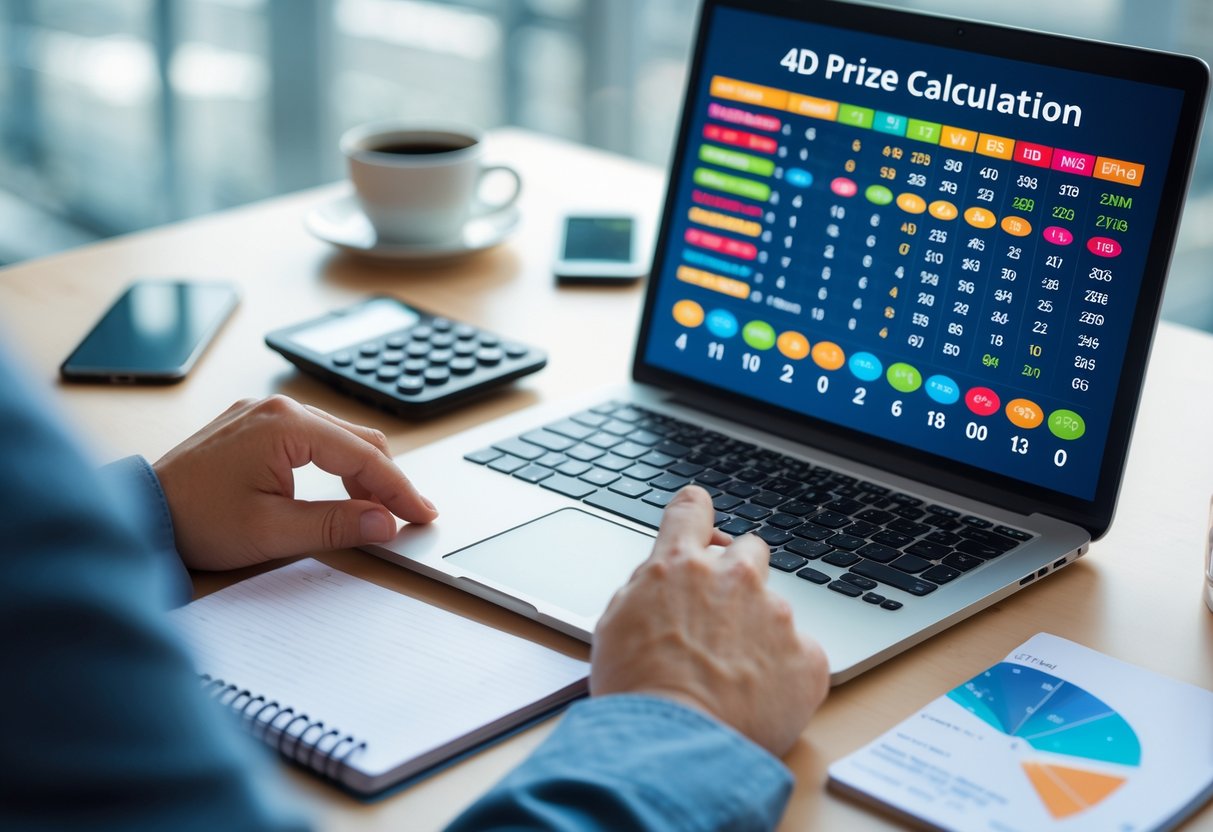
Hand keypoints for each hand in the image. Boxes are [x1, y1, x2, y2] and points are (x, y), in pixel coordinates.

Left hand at [153, 396, 436, 570]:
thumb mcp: (273, 531)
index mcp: (285, 425)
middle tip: (408, 516)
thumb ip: (336, 525)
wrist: (141, 513)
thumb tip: (385, 523)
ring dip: (363, 472)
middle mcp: (277, 409)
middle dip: (386, 479)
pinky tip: (342, 491)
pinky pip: (313, 438)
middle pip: (357, 439)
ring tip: (376, 511)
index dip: (399, 489)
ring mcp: (264, 414)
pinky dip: (336, 464)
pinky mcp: (254, 426)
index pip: (364, 455)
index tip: (423, 514)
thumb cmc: (197, 521)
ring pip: (338, 437)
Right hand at [590, 486, 828, 756]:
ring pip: (774, 608)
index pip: (691, 510)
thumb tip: (660, 579)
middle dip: (736, 576)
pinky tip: (758, 699)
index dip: (695, 512)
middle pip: (748, 551)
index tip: (699, 515)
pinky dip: (783, 673)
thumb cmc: (634, 693)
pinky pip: (800, 654)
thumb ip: (645, 590)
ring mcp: (775, 615)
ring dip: (758, 631)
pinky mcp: (807, 657)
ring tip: (732, 678)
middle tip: (719, 618)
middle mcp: (732, 578)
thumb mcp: (613, 626)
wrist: (674, 746)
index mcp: (678, 566)